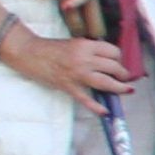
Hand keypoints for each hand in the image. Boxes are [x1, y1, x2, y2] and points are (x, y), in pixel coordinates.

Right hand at [15, 29, 133, 102]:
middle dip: (123, 74)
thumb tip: (108, 60)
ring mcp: (76, 74)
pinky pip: (85, 99)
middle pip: (114, 67)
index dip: (119, 58)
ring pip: (105, 83)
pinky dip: (96, 107)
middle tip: (124, 77)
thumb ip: (91, 50)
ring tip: (125, 90)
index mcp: (86, 46)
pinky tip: (105, 111)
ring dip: (118, 88)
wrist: (28, 52)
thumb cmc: (52, 47)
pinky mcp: (68, 86)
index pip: (113, 52)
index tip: (118, 62)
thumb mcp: (75, 43)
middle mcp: (84, 59)